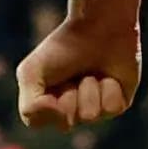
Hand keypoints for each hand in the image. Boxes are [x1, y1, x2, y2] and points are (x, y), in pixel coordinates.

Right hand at [17, 0, 141, 130]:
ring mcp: (95, 109)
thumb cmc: (63, 47)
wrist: (99, 25)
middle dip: (68, 96)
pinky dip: (109, 89)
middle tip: (73, 73)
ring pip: (89, 116)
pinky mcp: (118, 103)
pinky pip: (111, 109)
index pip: (39, 122)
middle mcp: (71, 110)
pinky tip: (109, 74)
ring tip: (92, 71)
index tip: (50, 80)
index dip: (44, 103)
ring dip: (89, 89)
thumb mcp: (31, 73)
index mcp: (48, 103)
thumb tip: (59, 123)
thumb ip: (30, 108)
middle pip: (66, 122)